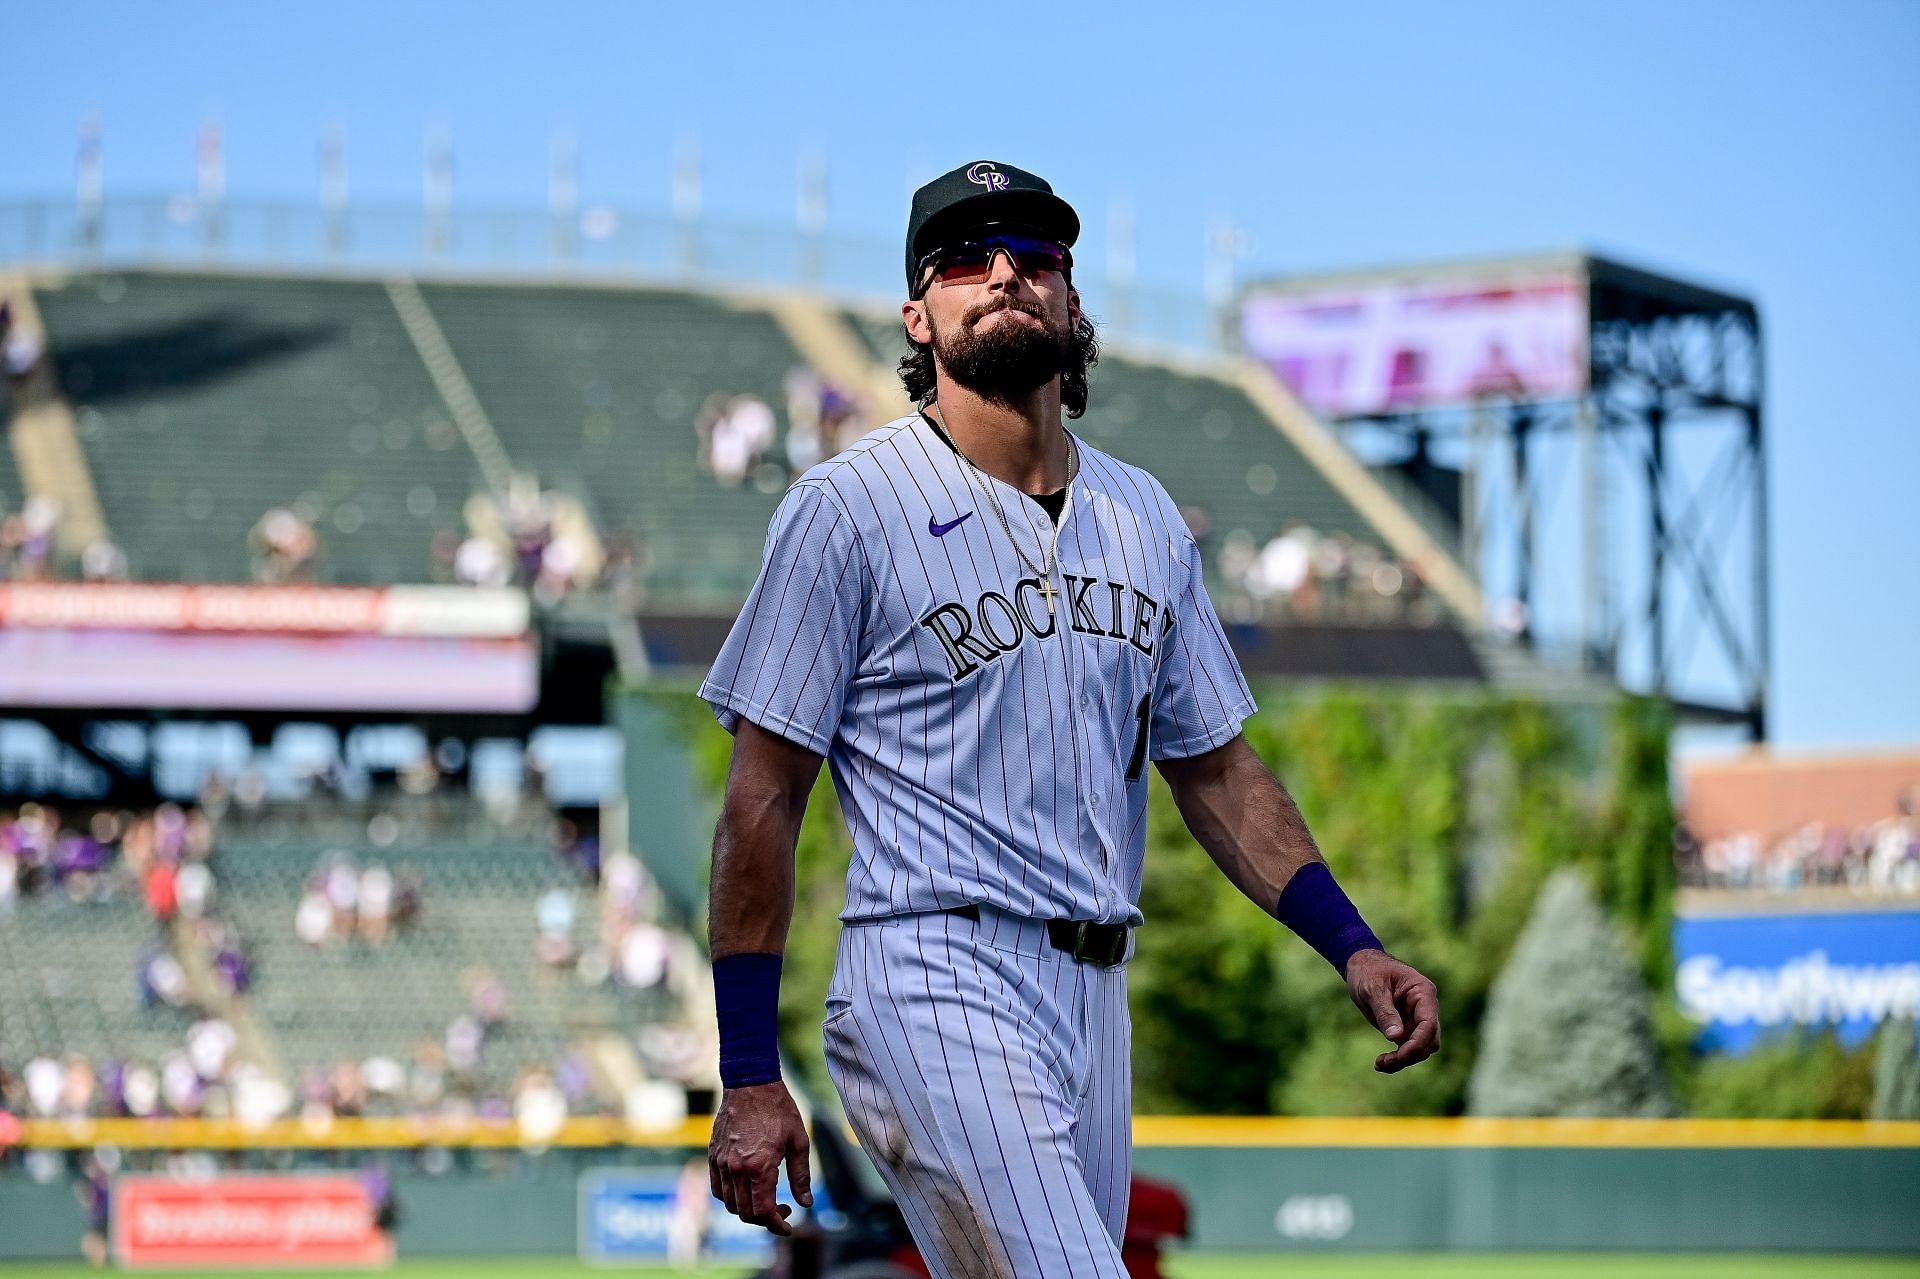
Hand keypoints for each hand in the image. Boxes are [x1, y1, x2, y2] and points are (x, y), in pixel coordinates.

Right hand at [708, 1080, 812, 1235]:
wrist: (750, 1083)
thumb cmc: (778, 1109)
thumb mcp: (798, 1141)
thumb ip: (801, 1176)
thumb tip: (806, 1202)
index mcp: (760, 1167)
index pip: (763, 1212)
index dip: (777, 1225)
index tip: (788, 1226)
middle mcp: (737, 1169)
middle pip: (746, 1213)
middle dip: (765, 1219)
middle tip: (782, 1209)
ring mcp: (722, 1163)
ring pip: (730, 1204)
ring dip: (748, 1210)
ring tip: (765, 1199)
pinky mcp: (713, 1156)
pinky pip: (718, 1189)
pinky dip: (730, 1198)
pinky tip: (746, 1189)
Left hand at [1345, 949, 1440, 1073]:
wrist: (1361, 967)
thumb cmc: (1368, 972)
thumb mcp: (1373, 989)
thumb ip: (1385, 1012)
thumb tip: (1396, 1038)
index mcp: (1422, 992)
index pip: (1429, 1023)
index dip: (1418, 1042)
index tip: (1400, 1055)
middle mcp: (1424, 1008)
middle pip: (1429, 1040)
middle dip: (1411, 1054)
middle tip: (1386, 1061)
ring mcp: (1416, 1019)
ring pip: (1420, 1048)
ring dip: (1403, 1060)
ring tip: (1380, 1064)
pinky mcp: (1406, 1028)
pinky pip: (1407, 1048)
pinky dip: (1397, 1059)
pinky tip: (1380, 1064)